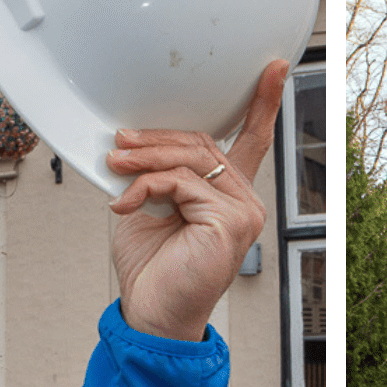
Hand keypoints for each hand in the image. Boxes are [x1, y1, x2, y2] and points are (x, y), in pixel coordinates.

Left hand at [105, 61, 289, 341]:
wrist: (152, 318)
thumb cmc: (153, 272)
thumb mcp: (150, 209)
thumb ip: (157, 176)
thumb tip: (133, 143)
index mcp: (230, 197)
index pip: (252, 142)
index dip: (263, 104)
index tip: (273, 69)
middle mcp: (245, 203)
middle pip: (204, 144)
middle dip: (156, 139)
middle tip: (119, 142)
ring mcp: (243, 213)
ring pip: (191, 160)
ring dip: (144, 159)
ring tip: (114, 163)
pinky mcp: (230, 223)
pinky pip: (181, 183)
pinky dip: (145, 187)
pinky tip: (124, 204)